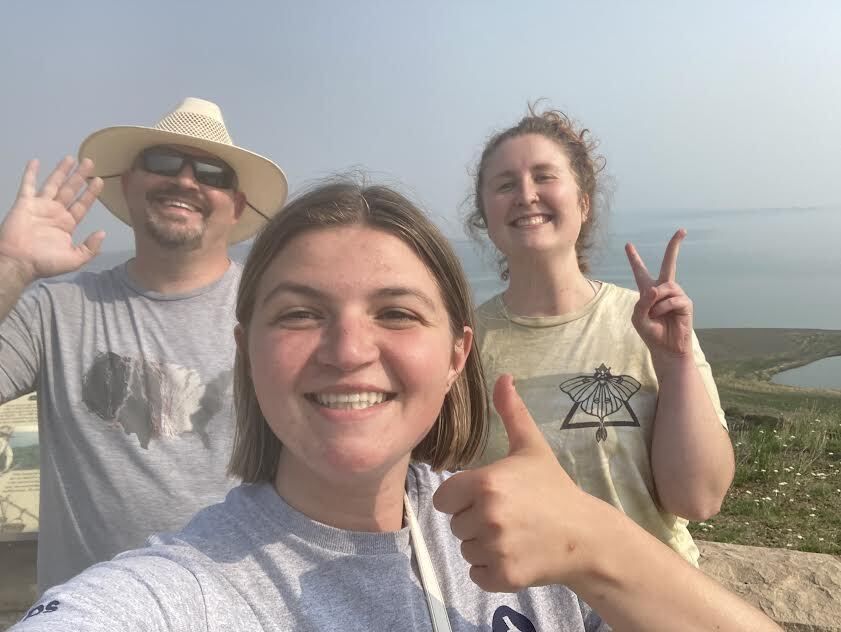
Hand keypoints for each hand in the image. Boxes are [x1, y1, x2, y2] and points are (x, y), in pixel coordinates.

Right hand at [0, 157, 104, 281]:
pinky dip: (30, 173)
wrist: (19, 263)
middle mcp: (55, 212)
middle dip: (80, 176)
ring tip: (71, 158)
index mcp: (67, 224)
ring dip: (61, 171)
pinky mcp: (24, 204)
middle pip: (70, 190)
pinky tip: (36, 161)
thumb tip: (102, 233)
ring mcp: (40, 207)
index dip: (90, 193)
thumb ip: (90, 247)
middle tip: (89, 162)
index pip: (82, 204)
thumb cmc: (46, 262)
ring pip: (53, 184)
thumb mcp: (75, 259)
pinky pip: (28, 186)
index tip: (99, 180)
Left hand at [433, 375, 596, 591]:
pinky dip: (490, 570)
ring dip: (483, 546)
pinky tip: (514, 555)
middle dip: (475, 521)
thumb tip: (503, 377)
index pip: (444, 498)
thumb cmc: (553, 488)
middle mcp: (487, 515)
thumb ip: (511, 413)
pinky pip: (477, 574)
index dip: (462, 497)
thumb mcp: (531, 447)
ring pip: (466, 549)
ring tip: (514, 534)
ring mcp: (495, 548)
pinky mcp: (504, 576)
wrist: (585, 535)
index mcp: (485, 482)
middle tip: (508, 515)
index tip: (488, 496)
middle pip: (456, 524)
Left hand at [625, 229, 693, 358]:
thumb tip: (657, 288)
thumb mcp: (638, 318)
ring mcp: (676, 295)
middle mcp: (663, 289)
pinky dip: (664, 308)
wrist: (666, 348)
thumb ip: (642, 302)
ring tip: (655, 314)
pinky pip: (673, 299)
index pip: (640, 271)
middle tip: (681, 230)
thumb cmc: (651, 333)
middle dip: (674, 246)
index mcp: (647, 292)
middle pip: (669, 263)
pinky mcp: (686, 303)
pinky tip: (663, 316)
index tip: (628, 245)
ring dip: (657, 301)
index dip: (634, 258)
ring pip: (666, 287)